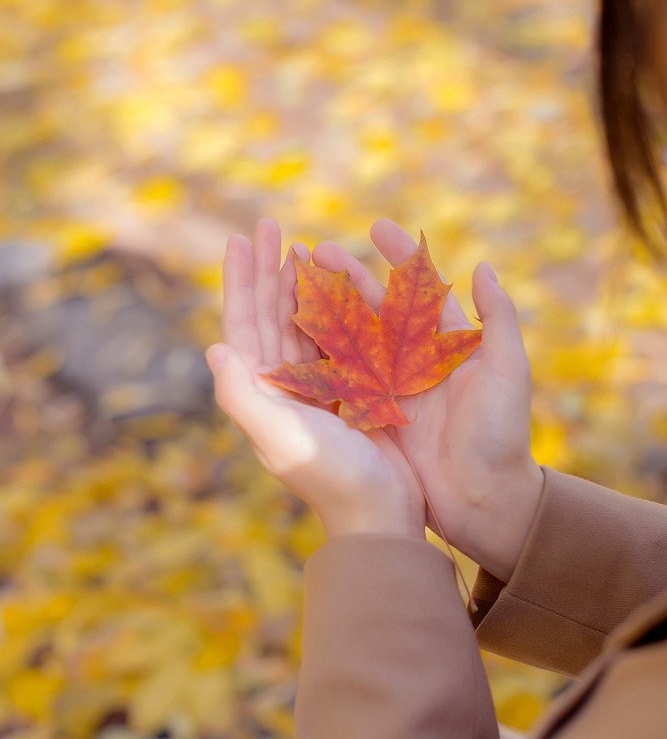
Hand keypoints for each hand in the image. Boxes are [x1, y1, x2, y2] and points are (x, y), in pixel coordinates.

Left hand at [206, 220, 426, 541]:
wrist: (381, 512)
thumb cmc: (331, 476)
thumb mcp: (281, 437)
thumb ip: (242, 396)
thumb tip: (213, 349)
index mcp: (263, 392)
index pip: (244, 325)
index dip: (241, 280)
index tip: (240, 239)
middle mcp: (285, 386)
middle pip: (270, 315)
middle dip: (268, 270)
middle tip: (270, 226)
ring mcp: (319, 386)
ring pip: (303, 321)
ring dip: (298, 283)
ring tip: (298, 245)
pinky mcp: (353, 390)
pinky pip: (338, 337)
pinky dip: (335, 307)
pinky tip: (338, 283)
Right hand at [312, 220, 543, 582]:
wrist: (485, 501)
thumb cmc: (502, 435)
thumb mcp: (507, 371)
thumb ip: (498, 319)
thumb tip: (484, 267)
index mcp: (447, 345)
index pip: (419, 289)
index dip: (400, 256)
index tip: (377, 226)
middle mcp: (414, 362)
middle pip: (374, 308)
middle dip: (348, 276)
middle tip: (317, 249)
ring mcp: (390, 389)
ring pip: (350, 338)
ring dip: (325, 309)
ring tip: (296, 281)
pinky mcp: (371, 417)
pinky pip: (339, 378)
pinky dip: (317, 354)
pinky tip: (291, 333)